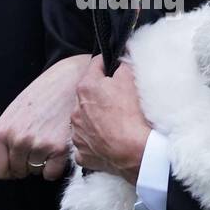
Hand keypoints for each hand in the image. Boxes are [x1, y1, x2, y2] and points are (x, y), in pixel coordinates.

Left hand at [0, 53, 90, 180]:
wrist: (71, 81)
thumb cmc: (43, 95)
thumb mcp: (13, 114)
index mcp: (4, 129)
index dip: (5, 169)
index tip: (14, 161)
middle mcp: (19, 139)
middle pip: (17, 172)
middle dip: (25, 163)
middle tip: (36, 142)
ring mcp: (39, 145)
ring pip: (35, 172)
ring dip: (42, 162)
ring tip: (49, 139)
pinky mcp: (59, 149)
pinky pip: (52, 174)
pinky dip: (56, 166)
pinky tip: (58, 148)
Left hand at [69, 56, 150, 183]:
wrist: (134, 151)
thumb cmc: (132, 114)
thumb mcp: (131, 79)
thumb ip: (124, 63)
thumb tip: (122, 57)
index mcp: (86, 87)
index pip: (94, 65)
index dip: (106, 64)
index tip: (113, 66)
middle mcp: (75, 109)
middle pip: (88, 94)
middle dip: (100, 94)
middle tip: (118, 99)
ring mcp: (76, 133)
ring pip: (84, 120)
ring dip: (95, 118)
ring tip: (113, 123)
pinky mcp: (81, 153)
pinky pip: (86, 143)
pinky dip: (94, 141)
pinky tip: (107, 141)